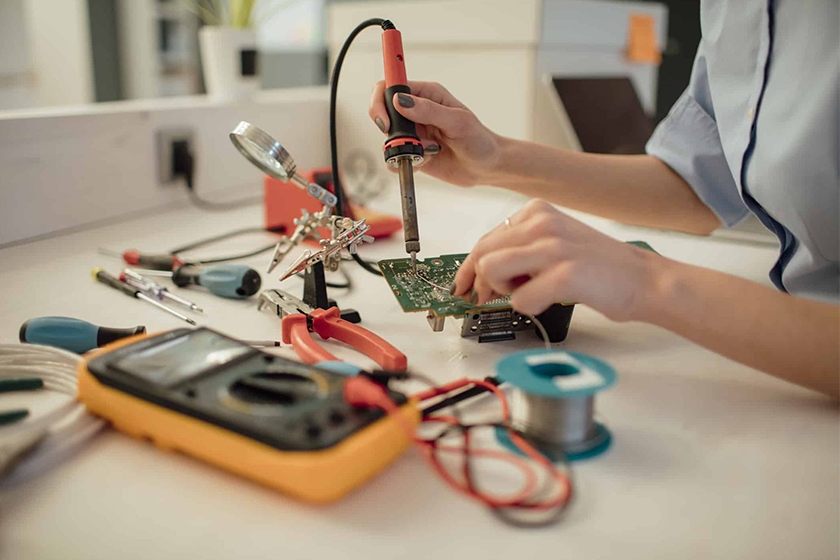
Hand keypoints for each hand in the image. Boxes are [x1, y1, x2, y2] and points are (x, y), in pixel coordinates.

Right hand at [369, 80, 500, 186]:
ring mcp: (413, 133)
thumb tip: (400, 101)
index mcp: (426, 94)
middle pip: (383, 112)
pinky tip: (427, 161)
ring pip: (389, 139)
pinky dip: (407, 162)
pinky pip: (395, 158)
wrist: (487, 167)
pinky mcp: (413, 152)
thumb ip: (429, 110)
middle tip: (409, 143)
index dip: (381, 100)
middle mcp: (416, 111)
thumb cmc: (479, 140)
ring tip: (429, 151)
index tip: (386, 120)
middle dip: (391, 131)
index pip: (390, 86)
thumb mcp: (458, 122)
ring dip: (405, 149)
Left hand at [452, 200, 659, 321]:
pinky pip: (520, 299)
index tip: (461, 286)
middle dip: (481, 283)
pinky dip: (530, 307)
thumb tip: (479, 271)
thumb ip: (519, 249)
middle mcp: (542, 222)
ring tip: (531, 292)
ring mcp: (554, 247)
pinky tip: (551, 299)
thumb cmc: (597, 266)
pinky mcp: (565, 274)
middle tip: (493, 297)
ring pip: (492, 271)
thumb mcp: (553, 242)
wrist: (643, 279)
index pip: (484, 240)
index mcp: (536, 211)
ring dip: (505, 291)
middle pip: (481, 255)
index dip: (468, 269)